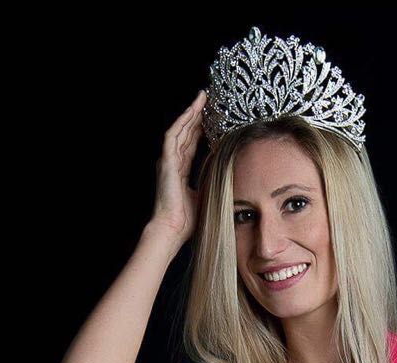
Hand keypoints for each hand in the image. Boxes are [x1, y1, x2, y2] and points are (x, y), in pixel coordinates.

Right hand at [151, 88, 205, 240]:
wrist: (173, 229)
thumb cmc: (187, 220)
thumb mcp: (205, 196)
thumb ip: (212, 183)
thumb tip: (230, 177)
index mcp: (181, 171)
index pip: (191, 144)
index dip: (200, 129)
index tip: (212, 118)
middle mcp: (174, 163)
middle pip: (186, 133)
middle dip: (197, 115)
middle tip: (208, 100)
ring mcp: (169, 161)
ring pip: (180, 129)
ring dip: (190, 113)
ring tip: (201, 98)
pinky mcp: (166, 162)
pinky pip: (173, 136)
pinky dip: (182, 122)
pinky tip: (191, 112)